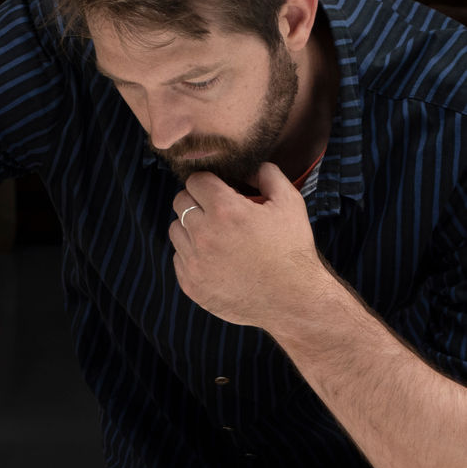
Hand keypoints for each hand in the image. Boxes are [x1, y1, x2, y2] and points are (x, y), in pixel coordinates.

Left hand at [169, 162, 330, 329]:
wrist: (292, 300)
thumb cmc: (292, 250)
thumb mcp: (290, 203)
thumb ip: (268, 175)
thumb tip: (252, 167)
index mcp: (225, 210)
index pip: (195, 181)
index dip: (208, 182)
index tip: (218, 190)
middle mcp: (203, 235)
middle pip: (180, 202)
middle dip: (197, 201)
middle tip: (216, 211)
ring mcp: (194, 262)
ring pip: (175, 230)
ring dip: (191, 228)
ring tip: (216, 236)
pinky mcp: (190, 284)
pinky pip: (178, 258)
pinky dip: (192, 255)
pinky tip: (215, 258)